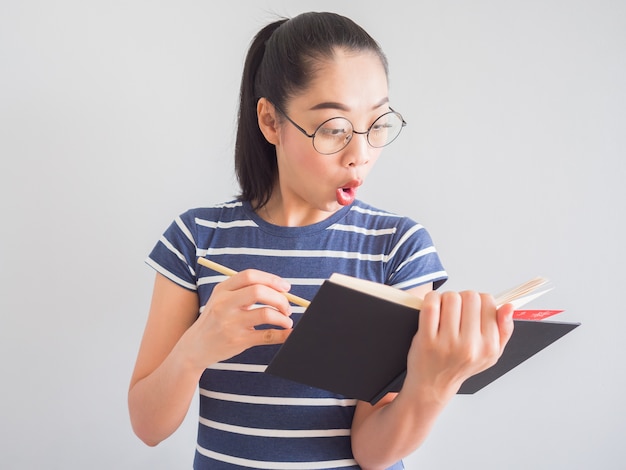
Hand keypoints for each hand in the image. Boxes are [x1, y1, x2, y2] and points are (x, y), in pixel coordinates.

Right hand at [178, 269, 293, 370]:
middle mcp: (224, 304)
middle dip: (280, 298)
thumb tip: (281, 290)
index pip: (250, 276)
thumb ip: (245, 291)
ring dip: (283, 317)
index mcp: (222, 289)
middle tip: (287, 307)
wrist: (195, 346)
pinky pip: (267, 335)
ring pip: (266, 313)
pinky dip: (282, 334)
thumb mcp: (222, 299)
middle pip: (259, 291)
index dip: (272, 279)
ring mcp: (230, 323)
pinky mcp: (237, 341)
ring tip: (286, 321)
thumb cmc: (216, 320)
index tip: (286, 288)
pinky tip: (287, 333)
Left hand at [405, 291, 514, 401]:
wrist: (433, 384)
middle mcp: (469, 346)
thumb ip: (504, 329)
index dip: (478, 300)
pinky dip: (431, 299)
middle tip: (456, 309)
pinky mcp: (426, 339)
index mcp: (488, 347)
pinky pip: (430, 305)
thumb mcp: (490, 354)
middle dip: (462, 298)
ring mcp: (447, 343)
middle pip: (469, 296)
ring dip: (445, 298)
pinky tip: (432, 308)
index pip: (488, 302)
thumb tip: (508, 306)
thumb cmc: (460, 365)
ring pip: (451, 297)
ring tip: (443, 310)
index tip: (471, 308)